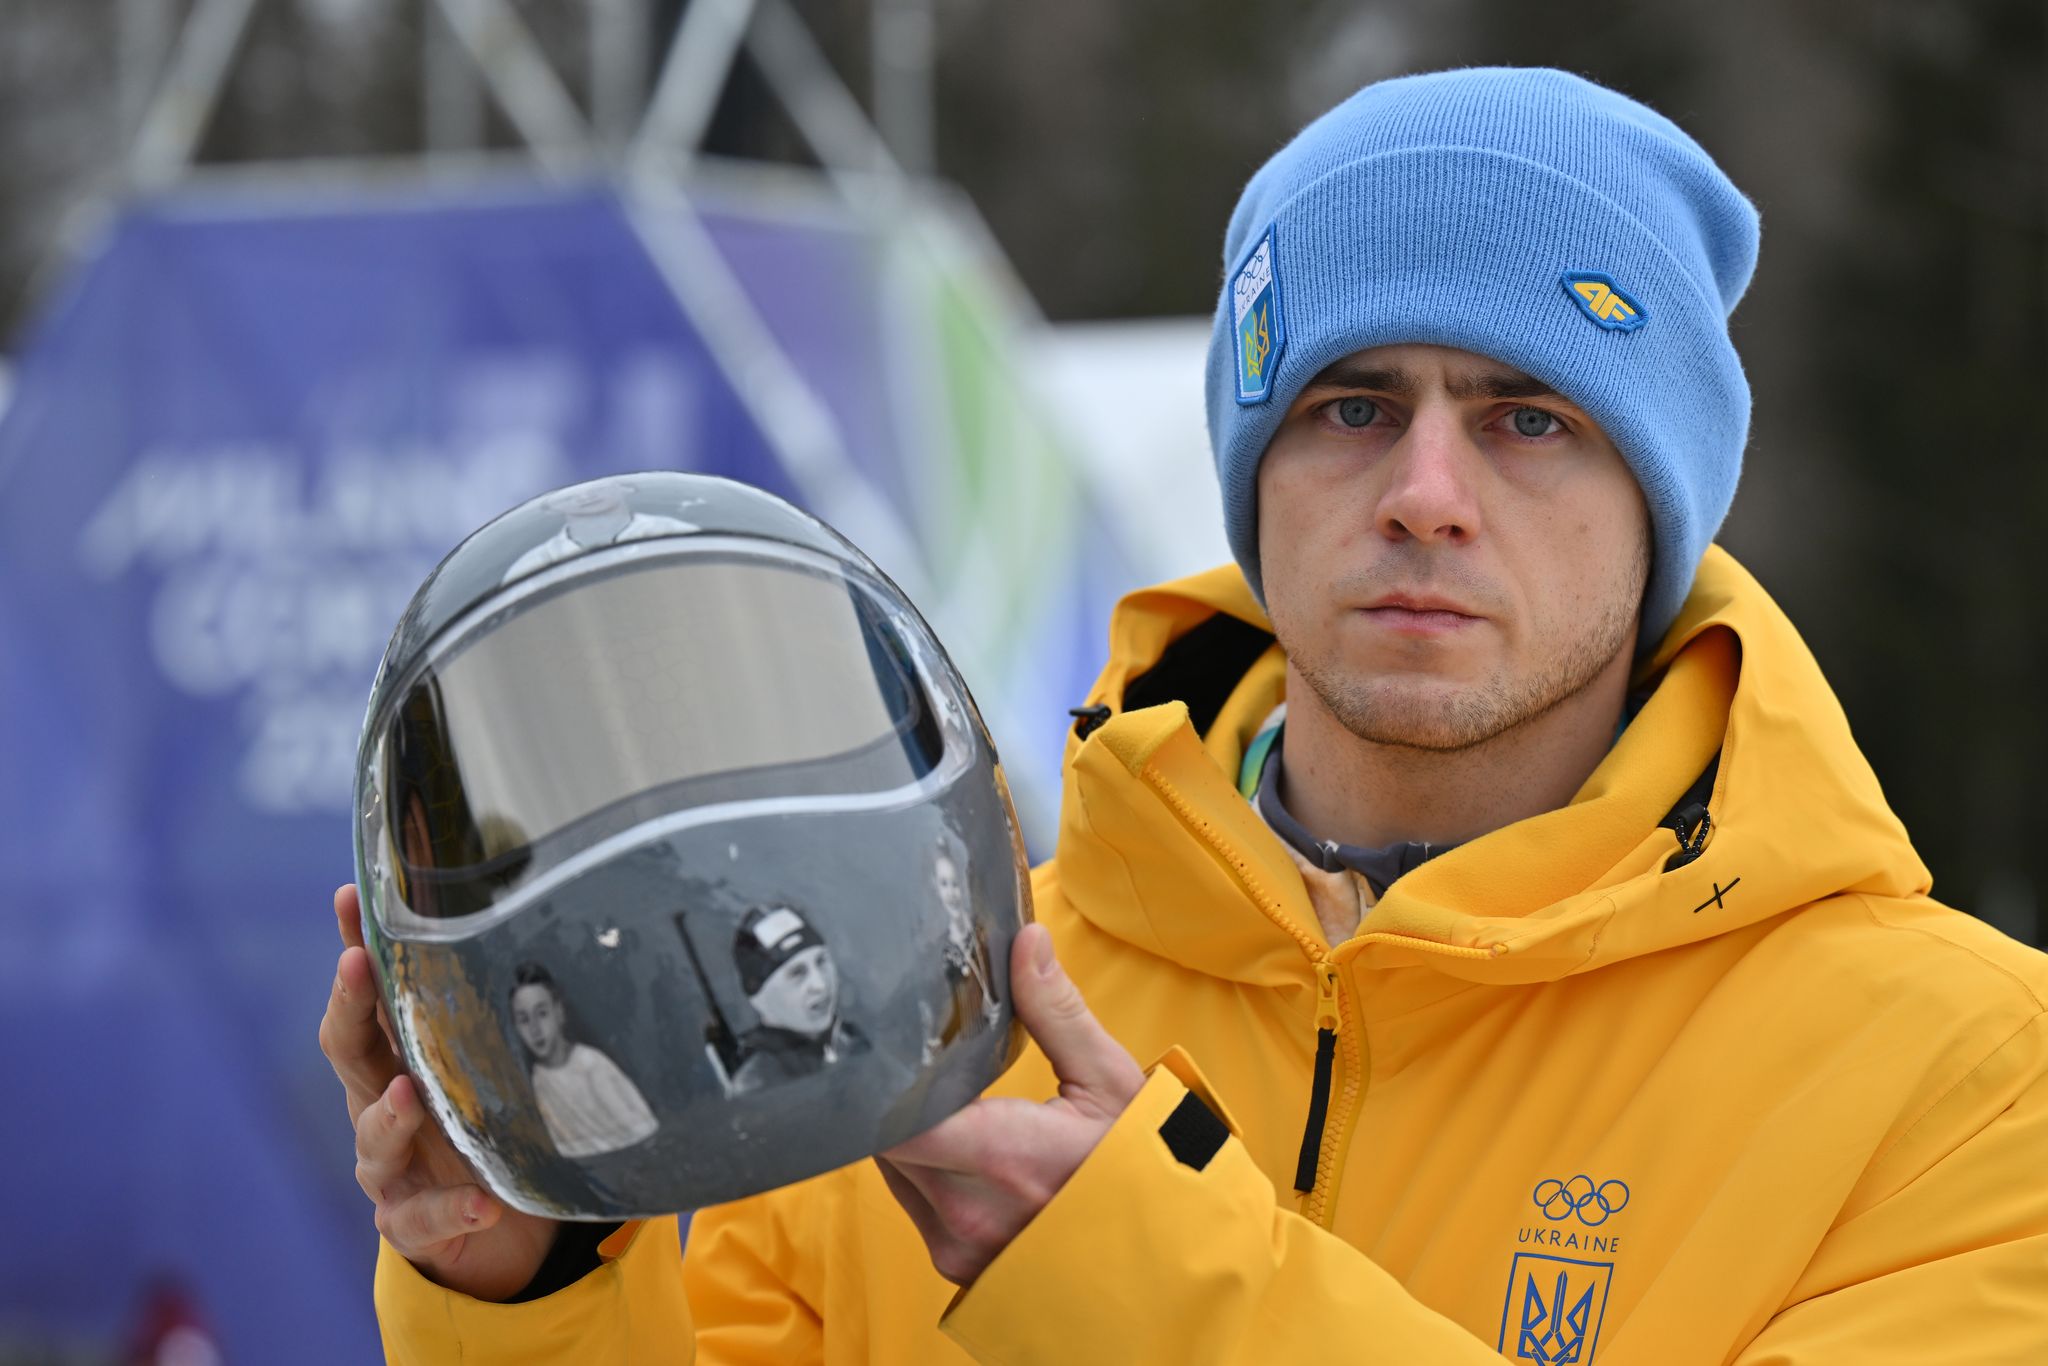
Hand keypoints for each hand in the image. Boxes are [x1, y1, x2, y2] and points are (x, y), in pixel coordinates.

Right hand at [318, 884, 558, 1300]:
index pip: (365, 997)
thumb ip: (491, 1010)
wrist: (486, 1218)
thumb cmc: (480, 1120)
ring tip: (410, 1095)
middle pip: (349, 1053)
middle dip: (349, 1007)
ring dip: (390, 1115)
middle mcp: (378, 1104)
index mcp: (394, 1058)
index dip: (354, 947)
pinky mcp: (411, 1221)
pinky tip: (481, 1203)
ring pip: (374, 1139)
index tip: (351, 896)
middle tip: (356, 966)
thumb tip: (529, 919)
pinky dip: (451, 1209)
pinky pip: (424, 1217)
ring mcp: (389, 1167)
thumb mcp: (484, 1061)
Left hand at [876, 923, 1143, 1285]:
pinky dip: (923, 1168)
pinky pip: (911, 1202)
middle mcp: (967, 1211)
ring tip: (945, 1098)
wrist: (1165, 1264)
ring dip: (907, 1132)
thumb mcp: (1111, 1083)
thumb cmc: (1144, 1170)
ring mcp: (958, 1247)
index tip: (888, 1041)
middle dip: (895, 1096)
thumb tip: (1026, 941)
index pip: (890, 1118)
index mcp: (1003, 1156)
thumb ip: (1057, 1012)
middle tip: (918, 1056)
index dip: (877, 1080)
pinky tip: (960, 1145)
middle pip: (882, 1137)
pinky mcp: (955, 1266)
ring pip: (892, 1170)